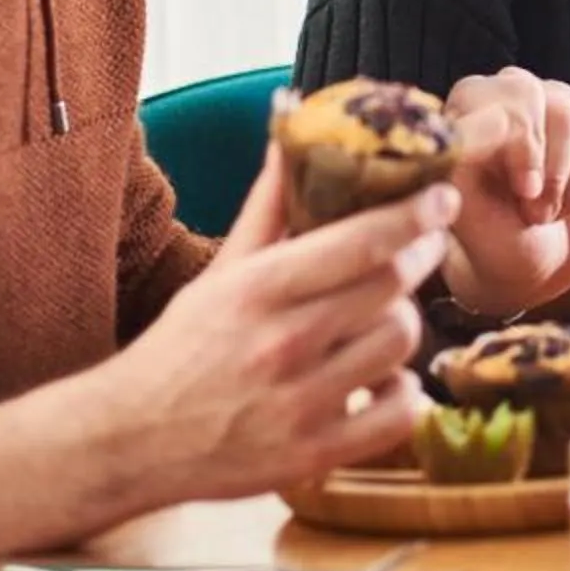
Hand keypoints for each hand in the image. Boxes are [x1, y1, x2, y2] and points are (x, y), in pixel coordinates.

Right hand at [0, 145, 454, 549]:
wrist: (127, 441)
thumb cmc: (184, 347)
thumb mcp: (223, 271)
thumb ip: (270, 202)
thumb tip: (291, 115)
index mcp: (257, 291)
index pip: (358, 242)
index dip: (414, 215)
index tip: (442, 196)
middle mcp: (280, 344)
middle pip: (391, 287)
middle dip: (414, 262)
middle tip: (417, 252)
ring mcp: (299, 404)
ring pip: (400, 342)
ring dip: (402, 324)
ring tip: (380, 319)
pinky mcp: (314, 455)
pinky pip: (401, 411)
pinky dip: (403, 393)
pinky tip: (380, 379)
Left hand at [438, 68, 569, 318]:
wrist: (536, 264)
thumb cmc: (493, 236)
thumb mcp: (466, 212)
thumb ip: (461, 168)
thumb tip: (472, 134)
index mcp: (476, 104)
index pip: (510, 96)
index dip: (525, 143)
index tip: (525, 190)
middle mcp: (522, 93)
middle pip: (558, 105)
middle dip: (555, 169)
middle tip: (537, 213)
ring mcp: (568, 106)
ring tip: (551, 213)